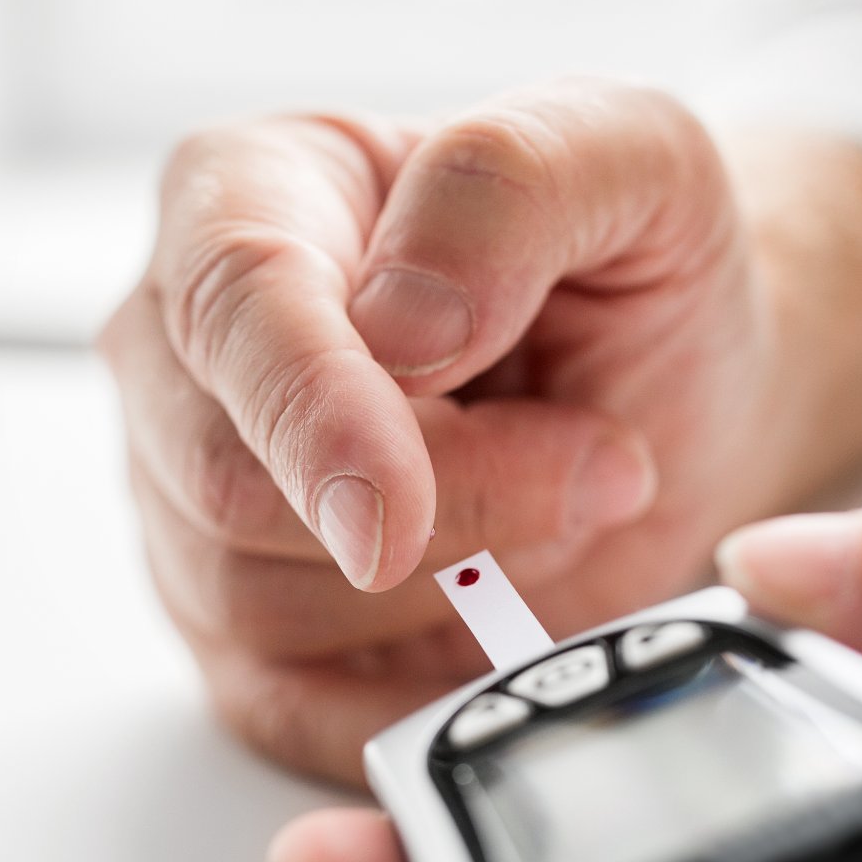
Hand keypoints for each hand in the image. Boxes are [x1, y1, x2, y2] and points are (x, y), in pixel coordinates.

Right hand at [101, 80, 861, 780]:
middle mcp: (183, 353)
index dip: (311, 414)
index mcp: (243, 196)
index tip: (393, 509)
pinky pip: (289, 707)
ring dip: (453, 584)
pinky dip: (420, 693)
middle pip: (231, 485)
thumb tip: (402, 321)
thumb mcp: (633, 154)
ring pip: (257, 602)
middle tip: (601, 466)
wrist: (678, 390)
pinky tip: (515, 626)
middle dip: (442, 509)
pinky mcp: (242, 635)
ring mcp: (191, 505)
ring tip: (563, 504)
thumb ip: (511, 184)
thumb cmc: (628, 264)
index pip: (229, 308)